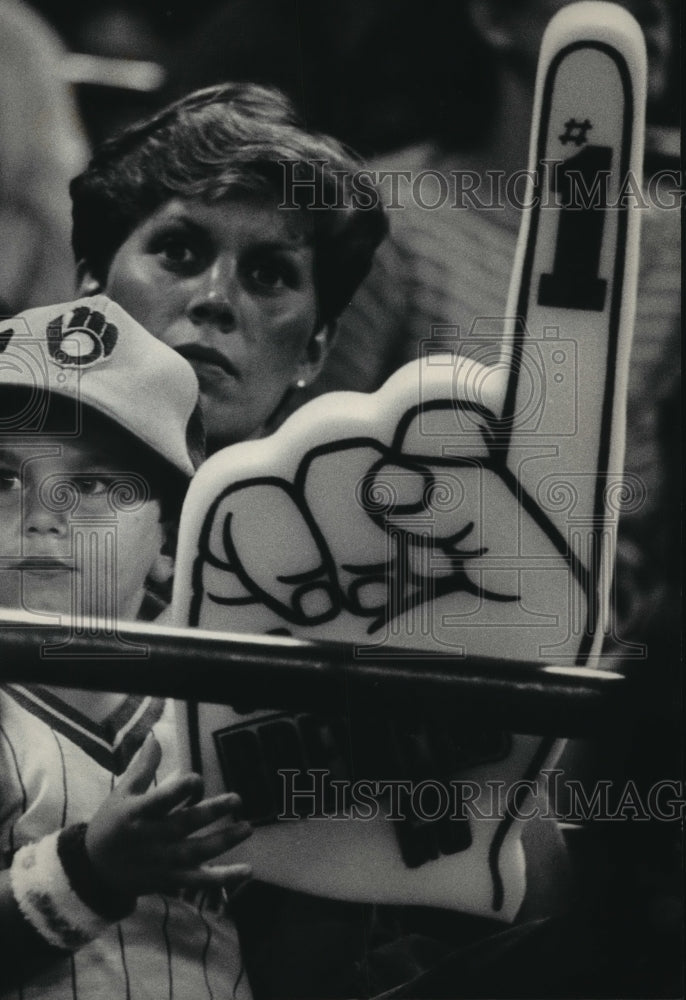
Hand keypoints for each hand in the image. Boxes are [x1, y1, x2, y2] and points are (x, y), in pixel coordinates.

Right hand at [85, 734, 251, 897]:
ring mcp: (163, 861)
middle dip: (211, 812)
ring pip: (196, 853)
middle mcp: (152, 838)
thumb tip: (155, 738)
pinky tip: (246, 871)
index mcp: (138, 814)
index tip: (197, 778)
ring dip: (223, 841)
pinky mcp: (170, 880)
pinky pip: (199, 881)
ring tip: (247, 828)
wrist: (95, 870)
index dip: (179, 790)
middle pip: (185, 824)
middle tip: (236, 799)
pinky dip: (223, 879)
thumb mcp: (121, 794)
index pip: (160, 800)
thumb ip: (142, 767)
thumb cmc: (111, 825)